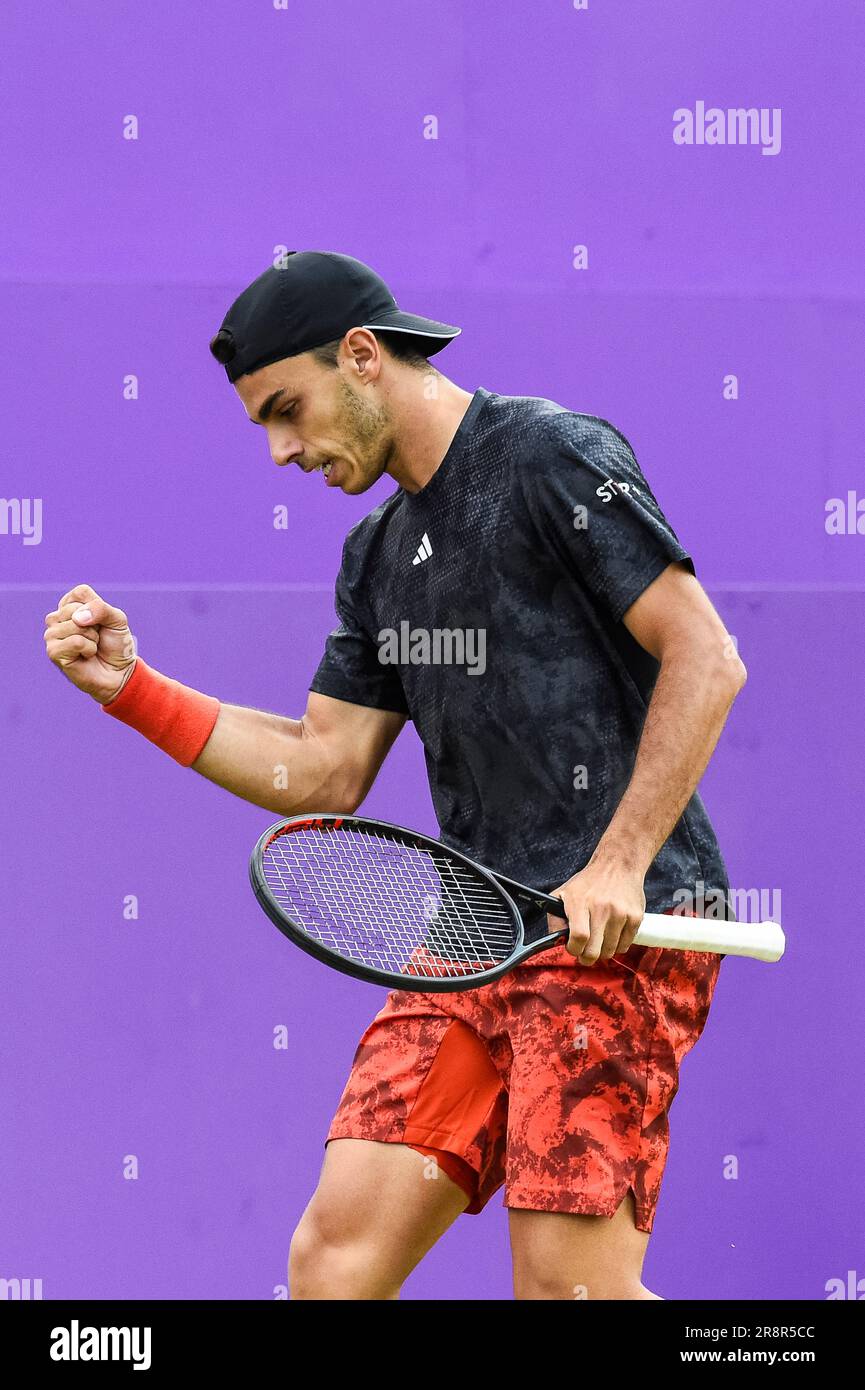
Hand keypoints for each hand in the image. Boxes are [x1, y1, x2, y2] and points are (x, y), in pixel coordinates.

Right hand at [44, 583, 137, 704]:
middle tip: (97, 637)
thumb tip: (77, 618)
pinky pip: (74, 641)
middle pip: (75, 609)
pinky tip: (86, 656)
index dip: (98, 608)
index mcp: (69, 605)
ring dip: (92, 638)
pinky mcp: (53, 652)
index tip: (101, 622)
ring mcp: (52, 635)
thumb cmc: (116, 644)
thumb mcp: (117, 620)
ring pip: (74, 625)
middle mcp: (57, 618)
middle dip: (95, 625)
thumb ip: (101, 609)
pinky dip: (88, 648)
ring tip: (91, 647)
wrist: (119, 671)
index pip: (80, 592)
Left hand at [547, 856, 646, 965]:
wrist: (618, 864)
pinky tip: (612, 934)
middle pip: (594, 951)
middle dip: (586, 957)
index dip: (574, 949)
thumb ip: (555, 919)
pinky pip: (625, 946)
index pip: (578, 937)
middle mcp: (601, 908)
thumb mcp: (564, 893)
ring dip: (602, 951)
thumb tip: (556, 942)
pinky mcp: (635, 917)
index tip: (573, 949)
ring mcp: (620, 913)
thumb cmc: (589, 882)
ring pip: (610, 951)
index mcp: (580, 902)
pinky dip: (617, 945)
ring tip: (599, 939)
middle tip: (585, 953)